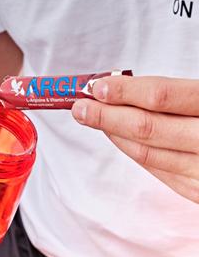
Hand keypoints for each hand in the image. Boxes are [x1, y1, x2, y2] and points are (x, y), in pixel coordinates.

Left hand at [71, 75, 198, 203]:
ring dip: (114, 134)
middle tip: (79, 106)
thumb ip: (177, 92)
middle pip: (148, 127)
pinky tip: (119, 138)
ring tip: (91, 118)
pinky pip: (162, 172)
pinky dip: (135, 153)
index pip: (162, 96)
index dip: (124, 91)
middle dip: (106, 115)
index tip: (95, 86)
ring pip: (150, 153)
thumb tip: (120, 84)